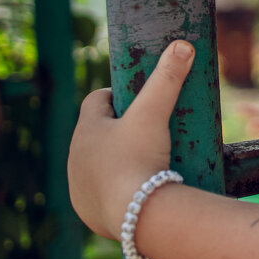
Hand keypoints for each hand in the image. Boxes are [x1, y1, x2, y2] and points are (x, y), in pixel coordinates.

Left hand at [68, 40, 194, 239]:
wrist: (137, 214)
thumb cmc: (140, 158)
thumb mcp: (156, 114)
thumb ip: (168, 78)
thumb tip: (183, 44)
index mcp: (85, 130)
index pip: (96, 101)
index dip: (116, 97)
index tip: (137, 100)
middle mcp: (75, 157)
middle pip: (95, 134)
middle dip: (117, 130)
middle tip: (148, 131)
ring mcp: (78, 186)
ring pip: (94, 164)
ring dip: (113, 160)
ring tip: (144, 161)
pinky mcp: (86, 211)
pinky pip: (97, 194)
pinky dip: (113, 189)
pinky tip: (132, 190)